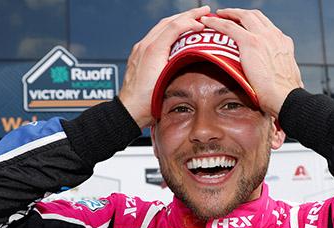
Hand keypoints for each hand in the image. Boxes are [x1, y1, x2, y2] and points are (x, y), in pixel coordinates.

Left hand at [118, 5, 209, 128]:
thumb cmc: (147, 102)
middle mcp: (144, 46)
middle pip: (168, 22)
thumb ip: (179, 63)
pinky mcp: (138, 55)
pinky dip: (168, 30)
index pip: (174, 26)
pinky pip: (154, 35)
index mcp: (152, 50)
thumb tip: (194, 50)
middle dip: (188, 15)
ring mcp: (139, 50)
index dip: (191, 22)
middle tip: (204, 11)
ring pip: (160, 27)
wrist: (129, 111)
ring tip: (193, 18)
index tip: (204, 23)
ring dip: (178, 20)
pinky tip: (177, 33)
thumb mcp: (168, 81)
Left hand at [200, 9, 302, 117]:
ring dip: (226, 14)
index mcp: (283, 43)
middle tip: (226, 15)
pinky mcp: (250, 42)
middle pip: (254, 15)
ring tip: (214, 16)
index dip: (252, 22)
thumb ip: (280, 74)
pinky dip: (216, 22)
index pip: (265, 26)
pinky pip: (228, 26)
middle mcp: (274, 36)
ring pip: (241, 16)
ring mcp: (262, 37)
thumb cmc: (285, 96)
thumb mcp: (288, 78)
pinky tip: (207, 22)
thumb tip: (282, 82)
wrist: (286, 98)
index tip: (242, 25)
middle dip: (239, 13)